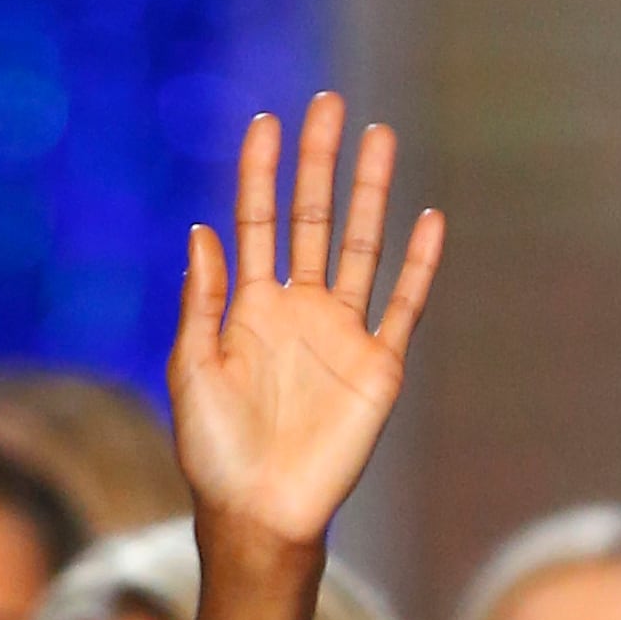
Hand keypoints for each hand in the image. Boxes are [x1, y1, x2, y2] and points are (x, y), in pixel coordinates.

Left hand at [168, 95, 442, 556]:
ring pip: (363, 247)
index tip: (266, 122)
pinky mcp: (379, 367)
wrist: (259, 515)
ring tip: (380, 137)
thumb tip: (203, 229)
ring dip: (371, 193)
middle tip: (328, 104)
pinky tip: (428, 219)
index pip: (258, 223)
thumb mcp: (192, 370)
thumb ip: (202, 301)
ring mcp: (342, 335)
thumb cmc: (215, 454)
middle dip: (319, 163)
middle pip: (314, 219)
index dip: (260, 174)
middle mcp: (299, 312)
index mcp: (250, 309)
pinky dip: (418, 264)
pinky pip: (404, 306)